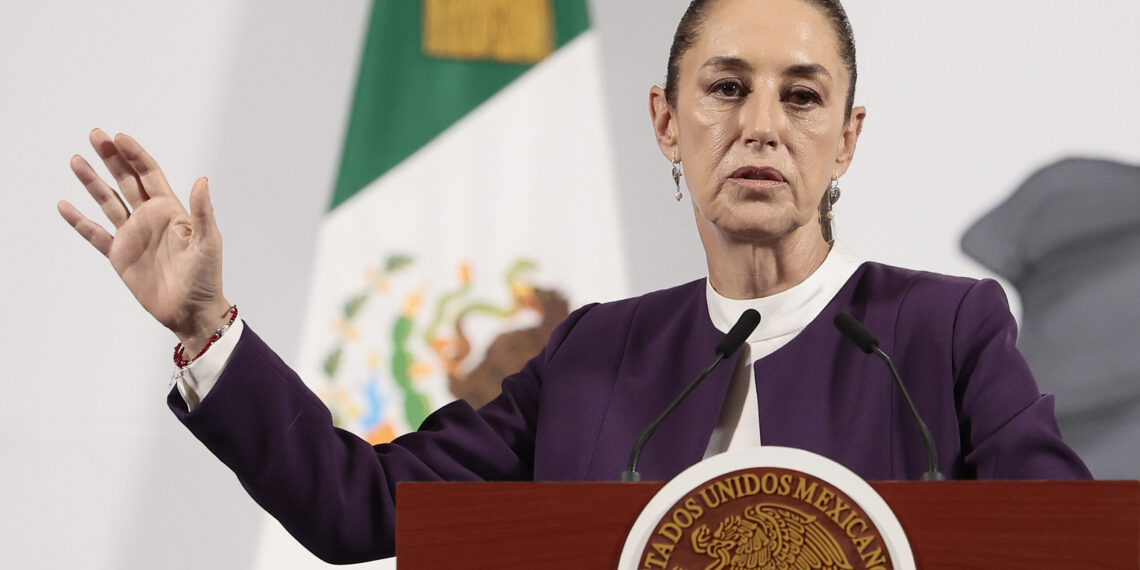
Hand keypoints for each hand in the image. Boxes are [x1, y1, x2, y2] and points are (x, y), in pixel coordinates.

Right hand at [58, 129, 231, 352]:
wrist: (191, 310)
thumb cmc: (206, 277)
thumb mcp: (208, 242)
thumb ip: (203, 211)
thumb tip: (202, 180)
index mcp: (171, 210)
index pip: (150, 174)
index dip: (135, 155)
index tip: (120, 137)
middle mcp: (149, 217)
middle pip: (126, 180)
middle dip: (112, 157)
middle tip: (95, 134)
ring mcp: (132, 235)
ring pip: (108, 201)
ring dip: (92, 181)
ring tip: (77, 160)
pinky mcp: (119, 254)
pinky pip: (95, 234)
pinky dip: (79, 221)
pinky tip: (65, 205)